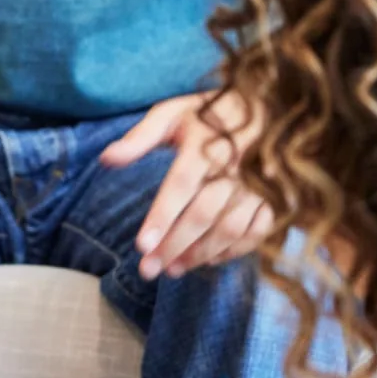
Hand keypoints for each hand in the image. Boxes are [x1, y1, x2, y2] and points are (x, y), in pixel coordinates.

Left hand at [101, 91, 274, 280]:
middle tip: (148, 270)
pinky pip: (256, 231)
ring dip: (200, 253)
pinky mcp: (270, 199)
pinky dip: (233, 251)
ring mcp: (255, 186)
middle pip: (202, 215)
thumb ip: (139, 137)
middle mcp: (232, 169)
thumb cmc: (208, 113)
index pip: (181, 186)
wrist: (265, 107)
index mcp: (204, 146)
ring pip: (229, 228)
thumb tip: (105, 158)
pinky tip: (208, 261)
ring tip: (172, 270)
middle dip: (174, 246)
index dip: (162, 217)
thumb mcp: (171, 114)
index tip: (141, 245)